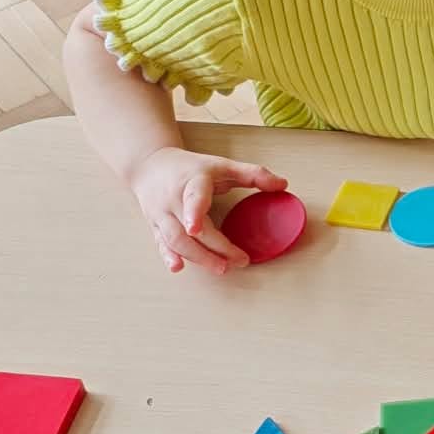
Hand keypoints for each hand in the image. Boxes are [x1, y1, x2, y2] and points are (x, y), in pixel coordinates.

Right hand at [130, 148, 286, 274]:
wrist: (150, 166)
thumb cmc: (191, 167)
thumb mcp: (223, 165)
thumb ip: (253, 174)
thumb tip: (283, 185)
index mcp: (191, 182)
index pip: (193, 198)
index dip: (194, 213)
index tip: (196, 228)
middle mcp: (173, 200)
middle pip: (189, 230)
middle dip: (213, 248)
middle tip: (239, 261)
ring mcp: (161, 215)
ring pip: (174, 240)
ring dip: (197, 257)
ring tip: (221, 268)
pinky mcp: (155, 226)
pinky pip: (160, 244)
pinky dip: (169, 257)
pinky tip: (178, 268)